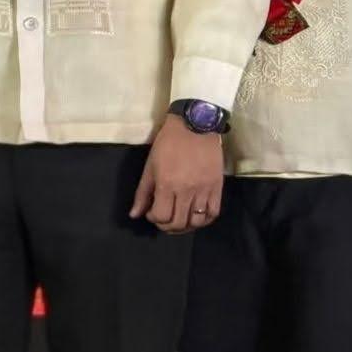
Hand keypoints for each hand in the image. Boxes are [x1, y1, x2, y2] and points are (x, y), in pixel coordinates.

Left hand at [129, 117, 223, 233]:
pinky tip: (195, 216)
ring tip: (179, 218)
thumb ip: (142, 192)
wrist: (195, 125)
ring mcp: (204, 190)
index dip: (153, 218)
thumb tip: (134, 215)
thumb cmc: (168, 143)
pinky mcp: (217, 187)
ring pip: (196, 222)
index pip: (161, 216)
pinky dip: (204, 220)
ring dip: (185, 226)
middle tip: (163, 218)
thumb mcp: (150, 165)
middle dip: (167, 226)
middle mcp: (186, 191)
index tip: (151, 211)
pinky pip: (213, 214)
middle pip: (178, 223)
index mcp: (166, 184)